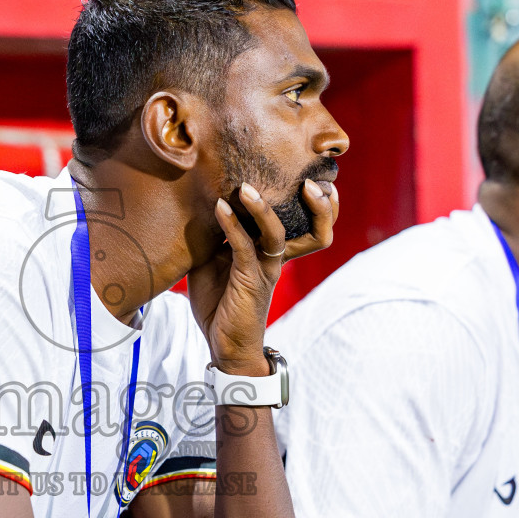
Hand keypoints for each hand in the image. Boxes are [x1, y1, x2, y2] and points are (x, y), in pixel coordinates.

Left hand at [188, 180, 337, 374]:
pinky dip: (232, 225)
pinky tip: (219, 207)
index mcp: (271, 251)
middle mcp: (276, 258)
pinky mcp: (251, 280)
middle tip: (309, 179)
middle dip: (318, 205)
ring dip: (264, 209)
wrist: (225, 347)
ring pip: (277, 233)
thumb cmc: (220, 304)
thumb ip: (215, 235)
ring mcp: (266, 269)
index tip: (302, 171)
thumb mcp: (213, 262)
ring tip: (248, 187)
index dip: (308, 199)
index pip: (297, 219)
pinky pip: (244, 247)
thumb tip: (200, 204)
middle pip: (313, 229)